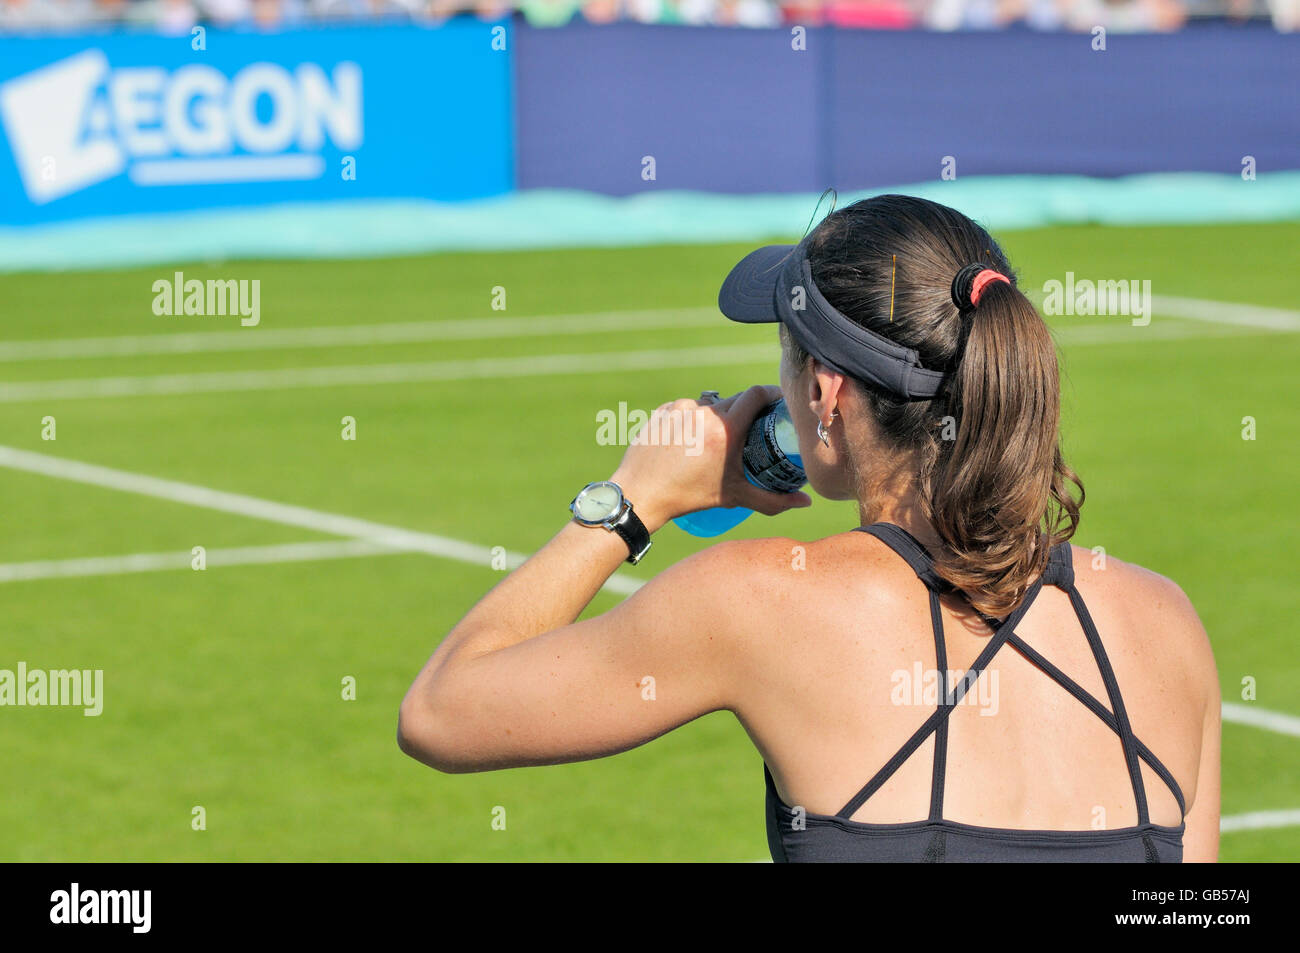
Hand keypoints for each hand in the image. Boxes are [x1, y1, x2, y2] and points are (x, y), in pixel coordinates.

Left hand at [609, 385, 812, 532]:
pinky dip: (693, 420)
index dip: (771, 394)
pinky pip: (686, 409)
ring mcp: (680, 409)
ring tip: (715, 442)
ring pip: (709, 405)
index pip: (756, 394)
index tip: (778, 402)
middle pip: (734, 400)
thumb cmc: (688, 497)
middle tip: (751, 429)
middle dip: (746, 412)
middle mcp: (703, 412)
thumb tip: (805, 503)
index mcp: (725, 429)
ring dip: (717, 418)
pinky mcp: (663, 411)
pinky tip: (690, 441)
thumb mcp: (734, 497)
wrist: (641, 494)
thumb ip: (773, 500)